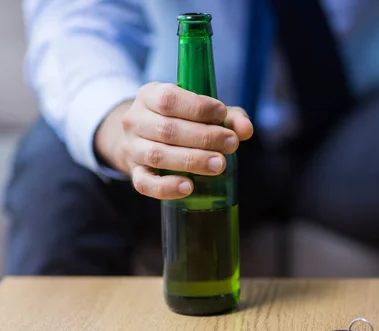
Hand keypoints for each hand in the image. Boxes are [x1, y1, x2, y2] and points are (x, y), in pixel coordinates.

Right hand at [94, 82, 253, 199]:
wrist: (139, 138)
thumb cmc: (178, 119)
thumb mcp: (199, 109)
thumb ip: (227, 116)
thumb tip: (246, 130)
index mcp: (149, 95)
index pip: (168, 99)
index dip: (198, 107)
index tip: (222, 114)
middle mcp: (135, 120)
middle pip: (167, 130)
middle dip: (204, 137)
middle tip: (231, 143)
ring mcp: (132, 148)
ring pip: (157, 155)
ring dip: (192, 160)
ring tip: (220, 164)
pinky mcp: (134, 173)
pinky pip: (145, 184)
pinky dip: (167, 187)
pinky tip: (189, 188)